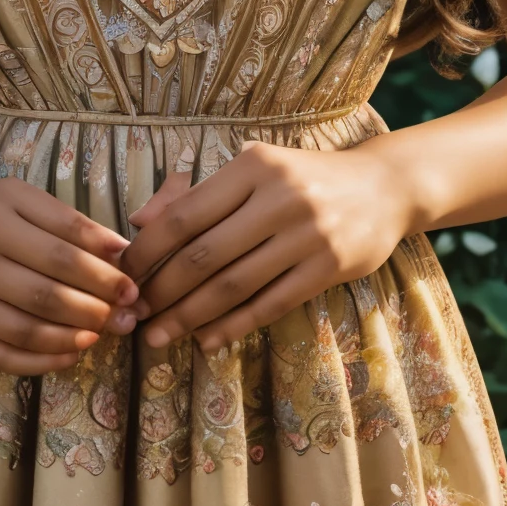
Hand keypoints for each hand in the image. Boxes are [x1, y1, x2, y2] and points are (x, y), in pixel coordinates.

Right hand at [0, 177, 140, 375]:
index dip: (102, 268)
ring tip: (103, 334)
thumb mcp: (20, 201)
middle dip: (95, 306)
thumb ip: (68, 221)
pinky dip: (42, 361)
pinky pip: (4, 357)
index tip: (132, 283)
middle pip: (46, 291)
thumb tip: (120, 250)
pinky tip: (71, 354)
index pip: (61, 247)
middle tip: (126, 315)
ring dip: (73, 336)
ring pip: (27, 329)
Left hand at [120, 140, 410, 353]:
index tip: (124, 274)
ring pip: (234, 285)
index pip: (187, 213)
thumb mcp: (254, 168)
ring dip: (191, 316)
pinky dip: (234, 325)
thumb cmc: (304, 176)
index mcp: (254, 165)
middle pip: (205, 255)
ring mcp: (308, 235)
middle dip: (163, 292)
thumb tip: (140, 221)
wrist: (382, 187)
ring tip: (160, 336)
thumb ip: (197, 194)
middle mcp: (280, 197)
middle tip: (135, 316)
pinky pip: (271, 303)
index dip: (149, 249)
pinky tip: (207, 339)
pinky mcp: (328, 268)